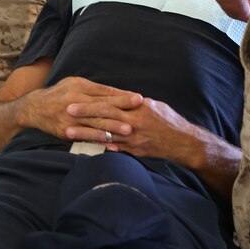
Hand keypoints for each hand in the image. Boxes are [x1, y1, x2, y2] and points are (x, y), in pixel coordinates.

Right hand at [21, 76, 143, 141]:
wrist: (34, 108)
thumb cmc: (59, 94)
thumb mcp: (74, 83)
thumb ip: (94, 88)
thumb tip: (117, 92)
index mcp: (80, 87)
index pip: (105, 91)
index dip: (122, 95)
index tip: (138, 97)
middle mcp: (76, 102)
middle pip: (103, 105)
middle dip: (122, 107)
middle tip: (140, 109)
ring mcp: (71, 118)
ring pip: (96, 122)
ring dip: (114, 126)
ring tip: (129, 129)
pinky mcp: (67, 132)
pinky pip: (86, 137)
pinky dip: (100, 140)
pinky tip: (112, 143)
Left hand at [75, 97, 197, 160]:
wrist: (183, 142)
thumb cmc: (169, 120)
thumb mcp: (154, 106)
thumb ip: (135, 103)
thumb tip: (120, 98)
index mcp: (138, 107)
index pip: (109, 102)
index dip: (91, 101)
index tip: (74, 99)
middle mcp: (134, 122)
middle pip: (104, 117)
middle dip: (84, 114)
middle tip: (66, 111)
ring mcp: (133, 138)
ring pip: (105, 134)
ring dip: (85, 133)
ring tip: (69, 132)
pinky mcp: (135, 151)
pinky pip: (114, 149)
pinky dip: (99, 147)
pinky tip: (85, 146)